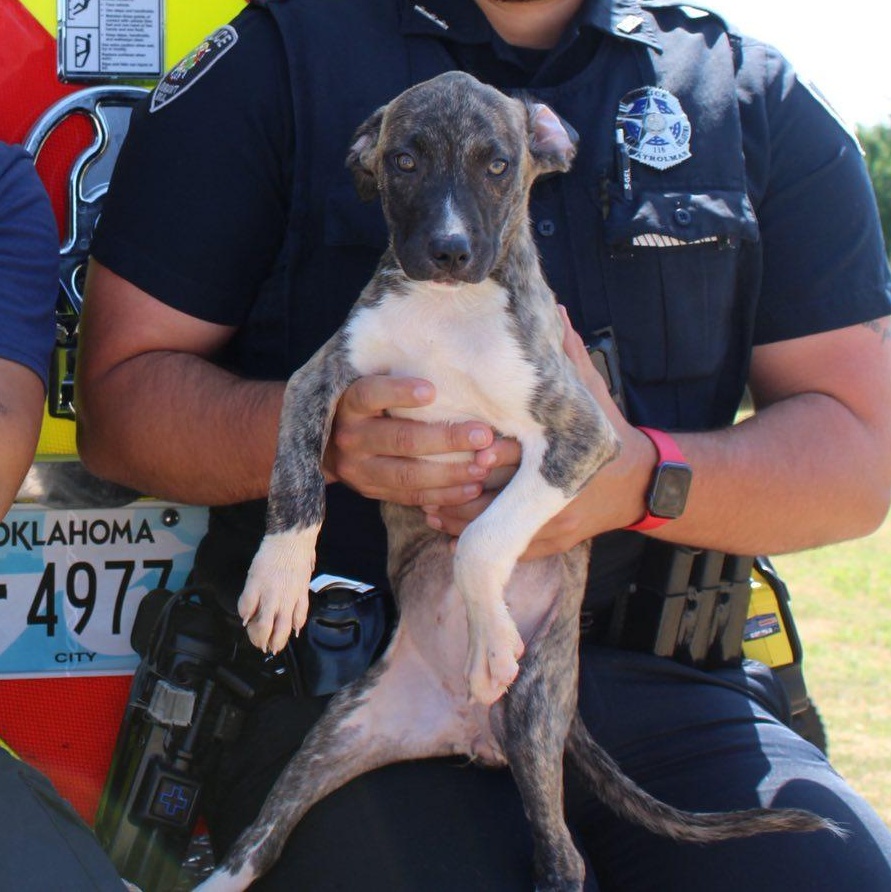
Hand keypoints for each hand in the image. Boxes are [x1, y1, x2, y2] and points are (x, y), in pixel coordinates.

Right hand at [323, 374, 519, 506]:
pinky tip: (472, 488)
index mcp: (350, 404)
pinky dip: (444, 496)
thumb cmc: (367, 406)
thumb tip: (448, 362)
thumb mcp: (369, 385)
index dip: (399, 392)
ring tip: (483, 467)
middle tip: (483, 435)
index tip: (432, 391)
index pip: (370, 394)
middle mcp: (351, 438)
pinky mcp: (371, 492)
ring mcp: (359, 470)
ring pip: (407, 474)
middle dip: (446, 439)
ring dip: (450, 473)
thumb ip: (396, 377)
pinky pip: (411, 497)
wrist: (327, 447)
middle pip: (400, 439)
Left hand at [423, 307, 649, 555]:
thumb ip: (568, 354)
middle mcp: (556, 493)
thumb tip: (552, 307)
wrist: (642, 484)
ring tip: (426, 507)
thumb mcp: (592, 391)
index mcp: (562, 454)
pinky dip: (476, 542)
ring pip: (497, 531)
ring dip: (459, 522)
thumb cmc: (610, 431)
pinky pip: (508, 549)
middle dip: (458, 494)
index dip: (485, 458)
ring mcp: (555, 524)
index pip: (517, 459)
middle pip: (498, 500)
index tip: (457, 453)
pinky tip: (448, 532)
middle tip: (422, 486)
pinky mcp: (553, 543)